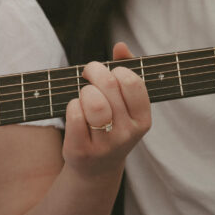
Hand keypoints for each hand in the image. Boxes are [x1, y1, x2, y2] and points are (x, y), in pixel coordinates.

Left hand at [62, 42, 151, 178]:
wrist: (96, 168)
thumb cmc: (110, 124)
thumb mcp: (124, 103)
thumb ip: (127, 70)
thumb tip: (120, 46)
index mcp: (142, 120)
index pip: (133, 83)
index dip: (116, 70)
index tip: (109, 72)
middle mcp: (127, 134)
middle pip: (110, 86)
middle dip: (95, 72)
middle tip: (88, 73)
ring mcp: (105, 144)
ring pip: (93, 101)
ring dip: (84, 91)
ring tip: (84, 95)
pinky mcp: (82, 151)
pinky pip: (75, 115)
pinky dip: (72, 106)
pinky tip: (75, 110)